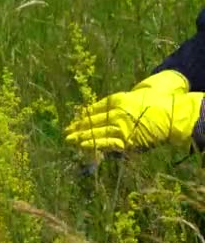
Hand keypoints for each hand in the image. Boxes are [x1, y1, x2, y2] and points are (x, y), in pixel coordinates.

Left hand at [65, 86, 203, 151]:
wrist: (175, 115)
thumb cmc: (158, 104)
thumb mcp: (136, 97)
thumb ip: (120, 103)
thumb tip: (106, 109)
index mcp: (118, 99)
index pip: (95, 107)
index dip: (84, 114)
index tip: (75, 118)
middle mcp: (116, 112)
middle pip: (93, 120)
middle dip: (78, 126)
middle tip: (66, 130)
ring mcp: (120, 126)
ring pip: (96, 131)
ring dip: (82, 136)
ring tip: (70, 139)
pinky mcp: (126, 140)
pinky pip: (106, 143)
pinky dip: (94, 144)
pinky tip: (83, 145)